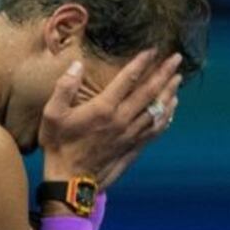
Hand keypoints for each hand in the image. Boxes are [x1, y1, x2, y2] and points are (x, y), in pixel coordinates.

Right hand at [38, 50, 182, 185]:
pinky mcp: (134, 146)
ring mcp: (130, 134)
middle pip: (149, 92)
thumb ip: (64, 87)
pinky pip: (156, 128)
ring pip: (157, 110)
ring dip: (169, 92)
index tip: (153, 50)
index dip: (142, 62)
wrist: (70, 179)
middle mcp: (122, 119)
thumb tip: (77, 65)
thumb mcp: (52, 114)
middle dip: (164, 73)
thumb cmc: (59, 145)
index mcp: (103, 108)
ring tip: (178, 79)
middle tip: (177, 59)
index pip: (128, 79)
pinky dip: (167, 116)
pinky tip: (172, 107)